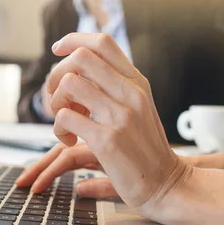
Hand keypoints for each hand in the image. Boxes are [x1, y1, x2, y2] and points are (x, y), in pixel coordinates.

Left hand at [28, 33, 191, 217]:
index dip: (73, 40)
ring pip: (69, 84)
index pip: (102, 42)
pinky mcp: (107, 140)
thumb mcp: (139, 108)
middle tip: (57, 96)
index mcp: (137, 82)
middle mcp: (130, 93)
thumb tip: (79, 68)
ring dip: (56, 102)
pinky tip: (69, 140)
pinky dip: (59, 128)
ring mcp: (120, 116)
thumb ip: (115, 86)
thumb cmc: (147, 148)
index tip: (57, 50)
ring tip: (65, 121)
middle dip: (57, 74)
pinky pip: (66, 118)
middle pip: (80, 57)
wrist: (167, 184)